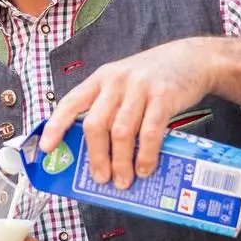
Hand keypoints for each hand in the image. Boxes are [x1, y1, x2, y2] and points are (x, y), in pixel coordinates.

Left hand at [39, 38, 216, 189]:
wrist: (193, 59)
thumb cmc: (153, 79)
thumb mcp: (124, 84)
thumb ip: (109, 109)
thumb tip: (97, 154)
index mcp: (101, 79)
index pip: (71, 102)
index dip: (56, 126)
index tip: (48, 148)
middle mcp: (116, 81)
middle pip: (95, 125)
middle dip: (96, 157)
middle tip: (101, 179)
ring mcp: (140, 87)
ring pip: (120, 132)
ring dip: (120, 162)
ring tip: (123, 180)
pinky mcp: (164, 96)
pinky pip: (149, 132)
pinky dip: (145, 155)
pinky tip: (145, 168)